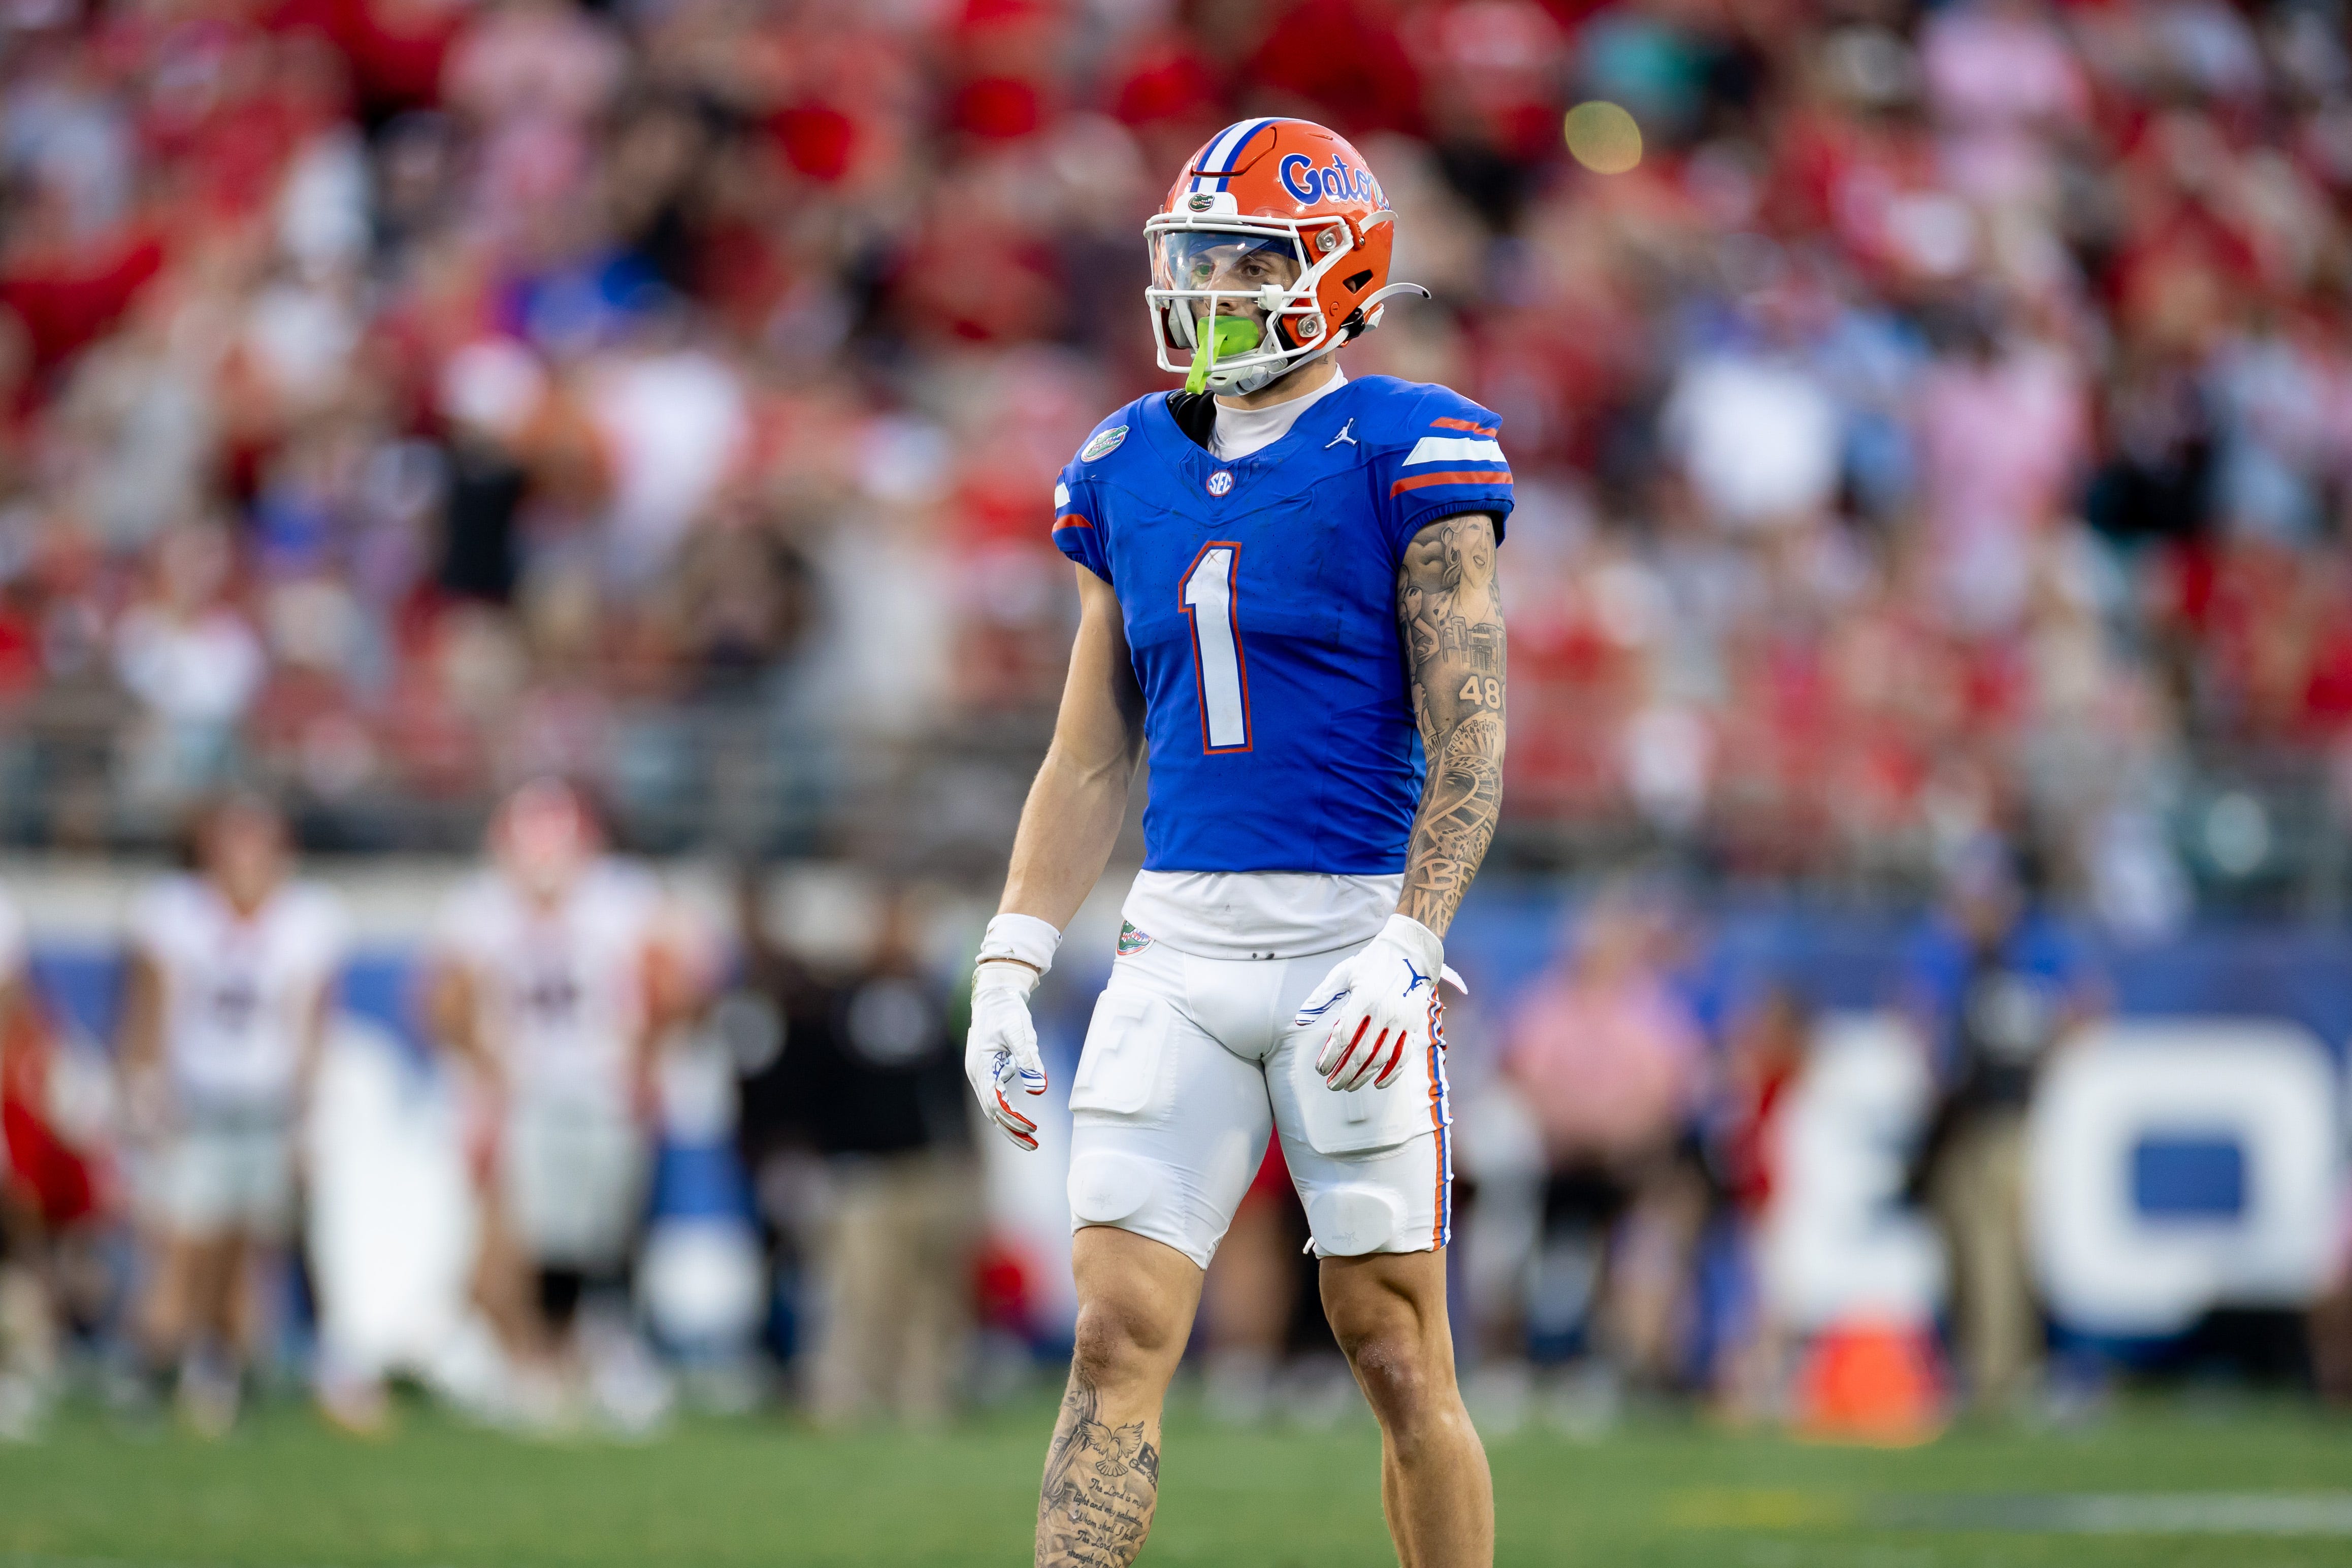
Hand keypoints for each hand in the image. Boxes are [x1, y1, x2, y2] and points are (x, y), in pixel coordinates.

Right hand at [966, 960, 1048, 1149]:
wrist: (995, 995)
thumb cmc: (1007, 1011)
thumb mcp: (1020, 1032)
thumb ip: (1030, 1059)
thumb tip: (1039, 1088)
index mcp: (982, 1066)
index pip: (995, 1102)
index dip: (1012, 1118)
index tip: (1032, 1128)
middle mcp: (978, 1074)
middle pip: (992, 1112)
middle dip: (1012, 1130)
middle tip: (1034, 1145)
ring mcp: (981, 1074)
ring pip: (993, 1108)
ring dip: (1010, 1125)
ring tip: (1031, 1141)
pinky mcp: (989, 1072)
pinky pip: (997, 1099)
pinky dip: (1009, 1113)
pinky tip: (1024, 1122)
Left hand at [1293, 915, 1462, 1091]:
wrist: (1410, 952)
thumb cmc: (1371, 963)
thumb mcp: (1343, 974)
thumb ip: (1321, 997)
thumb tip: (1301, 1019)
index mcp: (1364, 998)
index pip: (1343, 1037)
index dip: (1330, 1057)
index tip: (1320, 1069)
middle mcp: (1384, 1012)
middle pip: (1361, 1053)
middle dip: (1344, 1073)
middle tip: (1331, 1085)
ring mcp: (1402, 1021)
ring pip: (1382, 1059)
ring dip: (1364, 1077)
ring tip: (1349, 1086)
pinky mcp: (1414, 1025)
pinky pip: (1404, 1056)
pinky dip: (1392, 1074)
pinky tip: (1378, 1083)